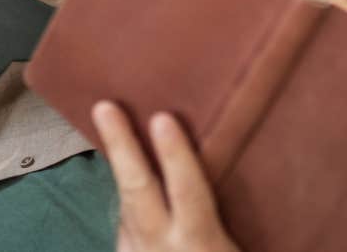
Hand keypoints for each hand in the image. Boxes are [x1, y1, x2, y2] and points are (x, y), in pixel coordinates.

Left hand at [92, 101, 240, 251]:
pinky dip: (126, 199)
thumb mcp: (232, 245)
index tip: (162, 118)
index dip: (175, 155)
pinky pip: (124, 225)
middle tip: (104, 107)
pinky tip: (126, 176)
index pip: (186, 191)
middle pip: (137, 191)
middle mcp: (162, 245)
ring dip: (117, 165)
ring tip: (109, 123)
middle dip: (121, 146)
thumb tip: (242, 169)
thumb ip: (229, 210)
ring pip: (124, 206)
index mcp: (200, 241)